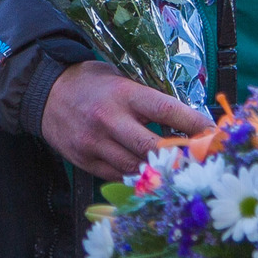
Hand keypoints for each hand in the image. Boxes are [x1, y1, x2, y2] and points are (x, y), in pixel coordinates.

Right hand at [41, 59, 209, 181]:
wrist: (44, 92)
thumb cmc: (91, 83)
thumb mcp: (121, 80)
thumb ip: (148, 101)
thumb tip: (187, 124)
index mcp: (124, 94)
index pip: (167, 111)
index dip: (195, 125)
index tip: (214, 134)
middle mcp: (109, 120)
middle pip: (154, 147)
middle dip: (180, 156)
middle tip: (201, 162)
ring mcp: (95, 143)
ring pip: (136, 167)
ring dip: (159, 172)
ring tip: (178, 172)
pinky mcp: (84, 160)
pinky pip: (117, 176)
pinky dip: (136, 177)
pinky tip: (149, 174)